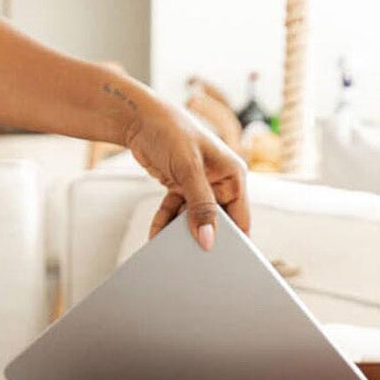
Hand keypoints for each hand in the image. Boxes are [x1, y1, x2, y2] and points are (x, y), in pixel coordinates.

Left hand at [125, 95, 250, 249]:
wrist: (138, 117)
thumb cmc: (170, 131)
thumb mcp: (188, 169)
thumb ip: (201, 206)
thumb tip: (208, 240)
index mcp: (234, 175)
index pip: (241, 218)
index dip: (234, 241)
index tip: (223, 262)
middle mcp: (221, 181)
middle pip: (217, 221)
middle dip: (203, 237)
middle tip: (193, 259)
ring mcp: (201, 186)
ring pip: (193, 219)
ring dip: (180, 232)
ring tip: (169, 247)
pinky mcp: (181, 187)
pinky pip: (175, 213)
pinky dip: (165, 222)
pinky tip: (156, 234)